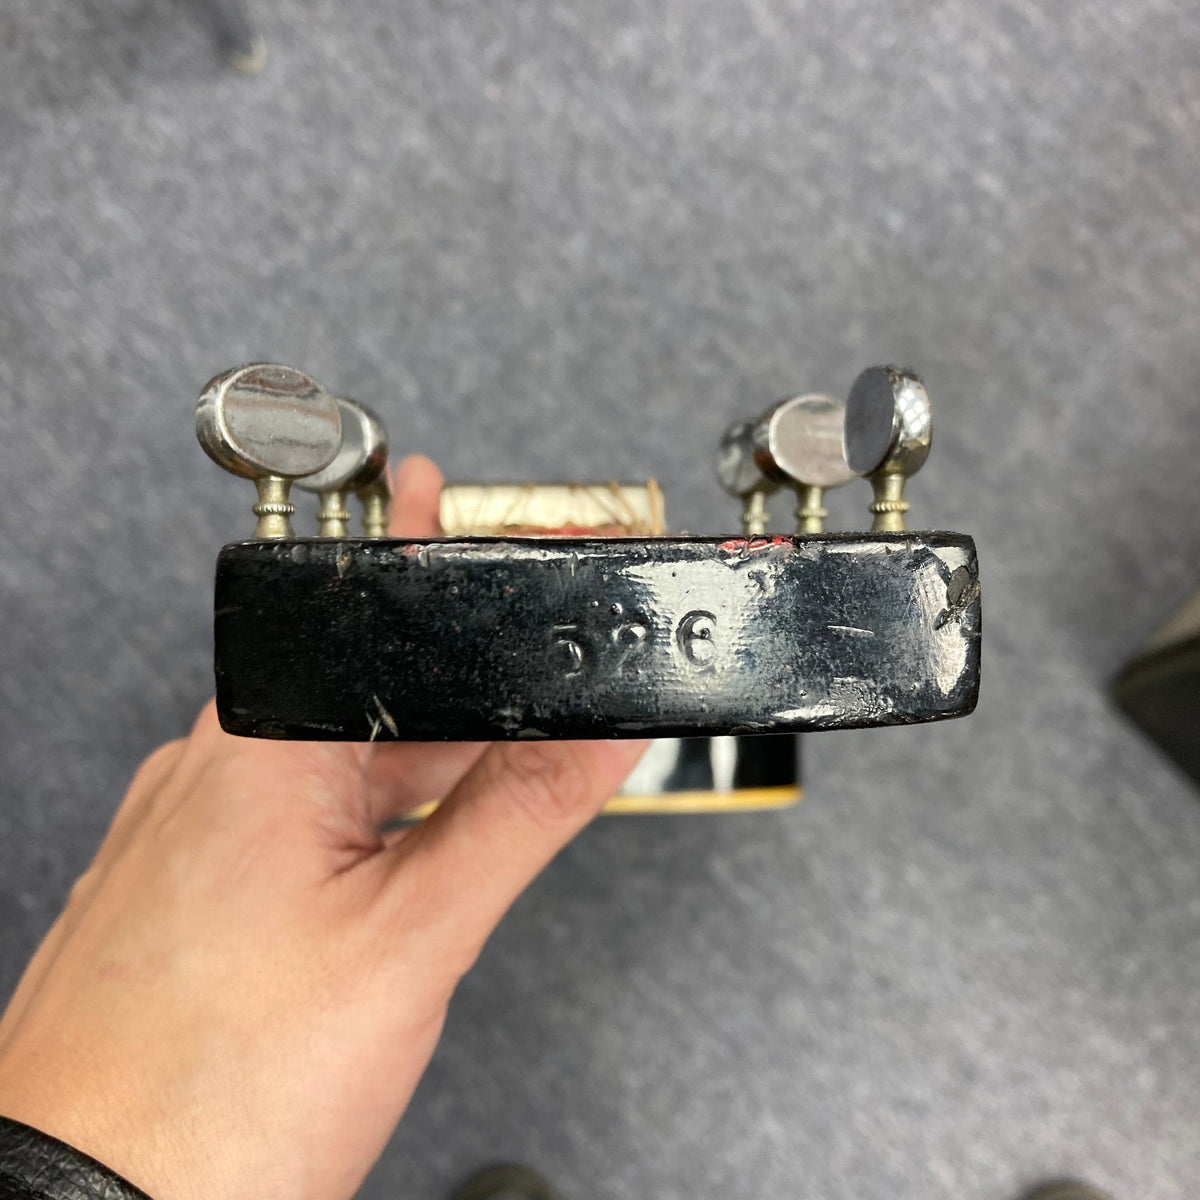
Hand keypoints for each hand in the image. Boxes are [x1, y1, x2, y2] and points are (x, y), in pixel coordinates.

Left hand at [0, 457, 645, 1199]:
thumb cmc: (208, 1098)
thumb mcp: (412, 938)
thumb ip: (517, 815)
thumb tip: (598, 735)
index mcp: (262, 747)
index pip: (383, 613)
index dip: (445, 554)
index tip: (478, 510)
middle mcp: (209, 771)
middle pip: (371, 688)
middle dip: (458, 681)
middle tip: (530, 692)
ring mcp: (189, 833)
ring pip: (339, 759)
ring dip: (419, 762)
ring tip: (478, 808)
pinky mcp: (186, 889)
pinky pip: (298, 816)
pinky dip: (368, 816)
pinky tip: (404, 862)